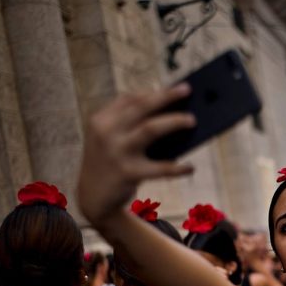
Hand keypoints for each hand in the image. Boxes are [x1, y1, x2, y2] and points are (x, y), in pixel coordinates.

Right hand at [78, 84, 195, 225]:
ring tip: (192, 120)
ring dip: (174, 121)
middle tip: (187, 90)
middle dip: (166, 96)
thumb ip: (131, 125)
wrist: (92, 197)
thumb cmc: (111, 163)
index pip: (129, 99)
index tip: (173, 88)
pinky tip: (191, 167)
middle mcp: (106, 132)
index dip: (153, 92)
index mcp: (101, 120)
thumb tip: (172, 113)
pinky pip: (160, 168)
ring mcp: (116, 152)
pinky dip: (178, 168)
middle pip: (141, 106)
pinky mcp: (128, 173)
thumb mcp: (111, 139)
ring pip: (151, 128)